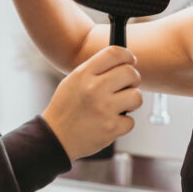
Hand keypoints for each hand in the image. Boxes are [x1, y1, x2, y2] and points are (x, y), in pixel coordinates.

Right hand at [42, 46, 141, 160]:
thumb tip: (127, 62)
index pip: (114, 53)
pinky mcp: (111, 128)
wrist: (55, 137)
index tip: (131, 61)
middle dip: (133, 79)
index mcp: (83, 74)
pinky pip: (131, 121)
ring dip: (131, 102)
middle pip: (130, 73)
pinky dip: (123, 123)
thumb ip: (96, 70)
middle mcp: (94, 88)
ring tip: (118, 106)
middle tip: (127, 86)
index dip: (127, 55)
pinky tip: (109, 122)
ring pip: (136, 96)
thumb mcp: (73, 81)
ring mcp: (104, 108)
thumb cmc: (66, 108)